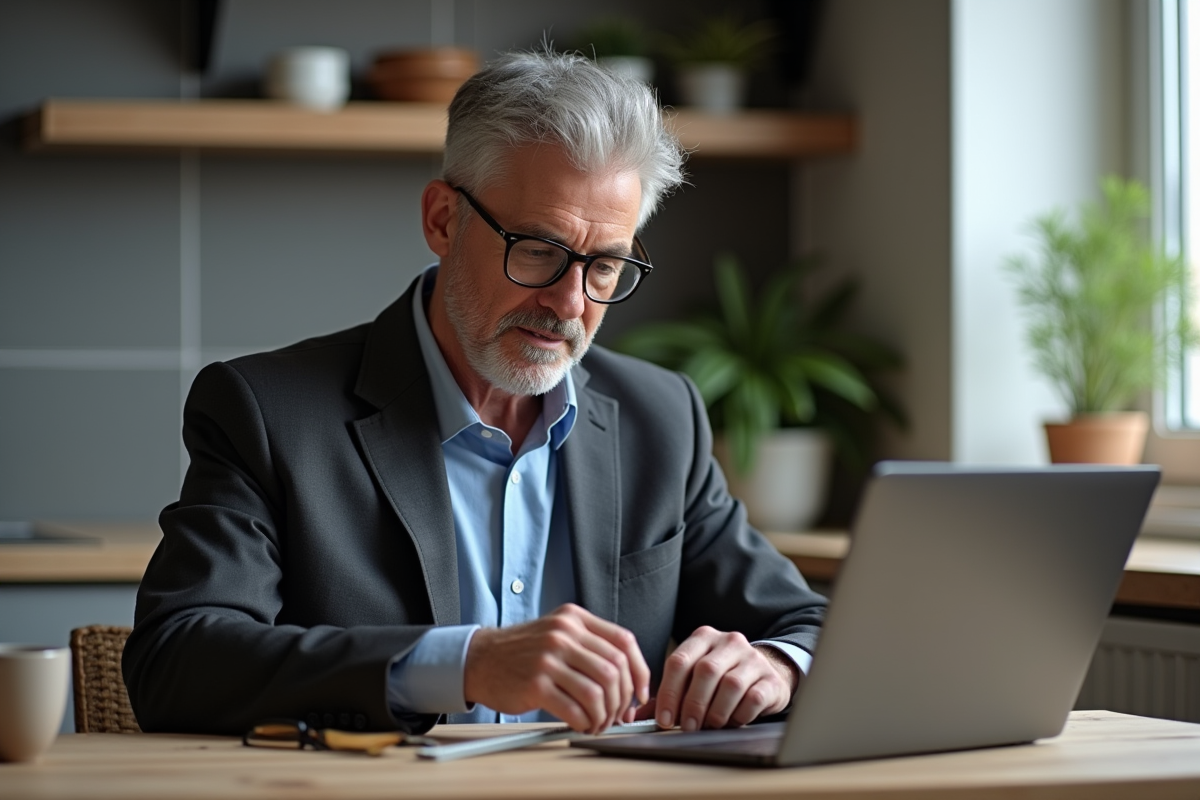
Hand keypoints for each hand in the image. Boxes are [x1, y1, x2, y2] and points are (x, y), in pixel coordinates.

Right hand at [463, 603, 649, 733]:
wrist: (480, 659)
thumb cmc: (523, 652)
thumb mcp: (557, 632)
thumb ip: (590, 647)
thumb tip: (629, 681)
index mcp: (574, 619)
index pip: (624, 642)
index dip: (639, 672)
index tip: (640, 693)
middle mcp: (563, 634)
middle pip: (614, 670)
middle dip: (621, 700)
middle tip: (616, 716)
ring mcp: (549, 658)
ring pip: (598, 693)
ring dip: (604, 716)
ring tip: (597, 724)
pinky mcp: (535, 684)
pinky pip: (575, 710)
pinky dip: (585, 723)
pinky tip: (581, 725)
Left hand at [638, 627, 797, 730]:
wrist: (765, 675)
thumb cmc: (721, 678)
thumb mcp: (694, 678)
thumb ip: (668, 694)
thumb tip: (634, 715)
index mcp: (703, 638)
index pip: (679, 660)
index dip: (669, 692)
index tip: (664, 719)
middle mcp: (728, 642)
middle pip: (704, 671)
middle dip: (692, 704)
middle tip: (687, 726)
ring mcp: (752, 658)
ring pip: (730, 684)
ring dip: (715, 711)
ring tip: (709, 725)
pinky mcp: (770, 678)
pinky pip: (752, 698)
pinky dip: (738, 714)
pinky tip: (732, 720)